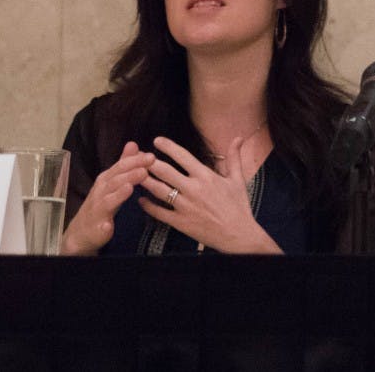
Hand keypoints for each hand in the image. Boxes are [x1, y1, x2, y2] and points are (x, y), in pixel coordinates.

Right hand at [60, 142, 154, 255]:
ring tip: (130, 188)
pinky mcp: (96, 228)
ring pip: (108, 200)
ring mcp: (97, 210)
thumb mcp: (112, 181)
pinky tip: (109, 225)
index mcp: (106, 180)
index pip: (120, 167)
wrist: (82, 231)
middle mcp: (100, 192)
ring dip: (118, 194)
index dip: (135, 161)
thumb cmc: (101, 204)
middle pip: (115, 181)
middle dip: (130, 173)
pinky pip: (100, 227)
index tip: (152, 156)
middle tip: (147, 168)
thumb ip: (123, 164)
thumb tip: (133, 144)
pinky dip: (104, 225)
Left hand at [138, 136, 281, 253]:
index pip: (182, 156)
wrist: (240, 237)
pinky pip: (159, 213)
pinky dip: (148, 206)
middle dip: (149, 162)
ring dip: (144, 180)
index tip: (156, 140)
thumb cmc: (239, 207)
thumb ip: (234, 158)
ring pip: (159, 190)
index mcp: (206, 177)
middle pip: (165, 171)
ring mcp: (186, 207)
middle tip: (139, 156)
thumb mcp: (238, 180)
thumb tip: (238, 137)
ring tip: (134, 173)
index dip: (168, 146)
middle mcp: (194, 190)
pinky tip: (141, 200)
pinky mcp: (181, 223)